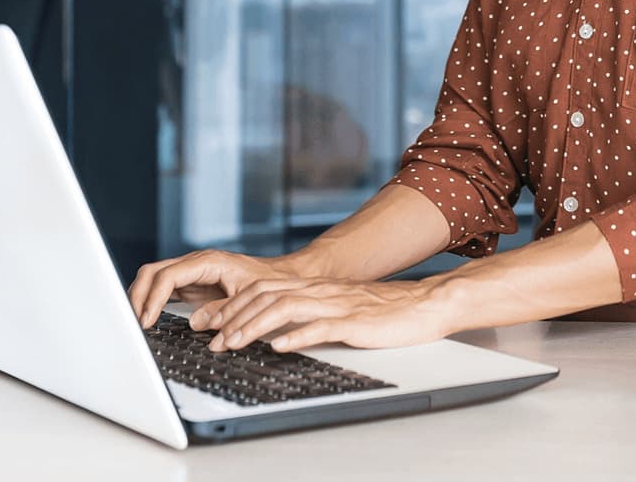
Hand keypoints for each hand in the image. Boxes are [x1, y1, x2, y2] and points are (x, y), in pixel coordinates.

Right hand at [128, 249, 318, 327]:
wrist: (282, 279)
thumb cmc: (270, 286)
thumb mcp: (249, 299)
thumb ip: (223, 311)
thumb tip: (196, 323)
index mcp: (209, 262)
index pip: (169, 276)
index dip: (153, 299)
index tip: (146, 321)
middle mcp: (196, 263)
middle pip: (153, 272)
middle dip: (138, 296)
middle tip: (133, 324)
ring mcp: (191, 272)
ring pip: (153, 278)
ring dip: (140, 298)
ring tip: (135, 324)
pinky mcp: (191, 284)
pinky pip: (163, 288)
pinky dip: (150, 302)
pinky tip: (147, 319)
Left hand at [191, 278, 455, 353]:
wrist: (424, 304)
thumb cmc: (384, 312)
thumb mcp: (340, 309)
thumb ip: (310, 315)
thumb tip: (277, 332)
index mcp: (315, 288)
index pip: (263, 290)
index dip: (233, 305)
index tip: (211, 323)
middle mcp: (321, 292)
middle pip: (266, 296)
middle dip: (234, 316)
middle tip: (212, 338)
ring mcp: (336, 305)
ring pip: (285, 308)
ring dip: (255, 326)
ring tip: (235, 343)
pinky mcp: (354, 322)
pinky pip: (321, 327)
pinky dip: (297, 337)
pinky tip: (280, 347)